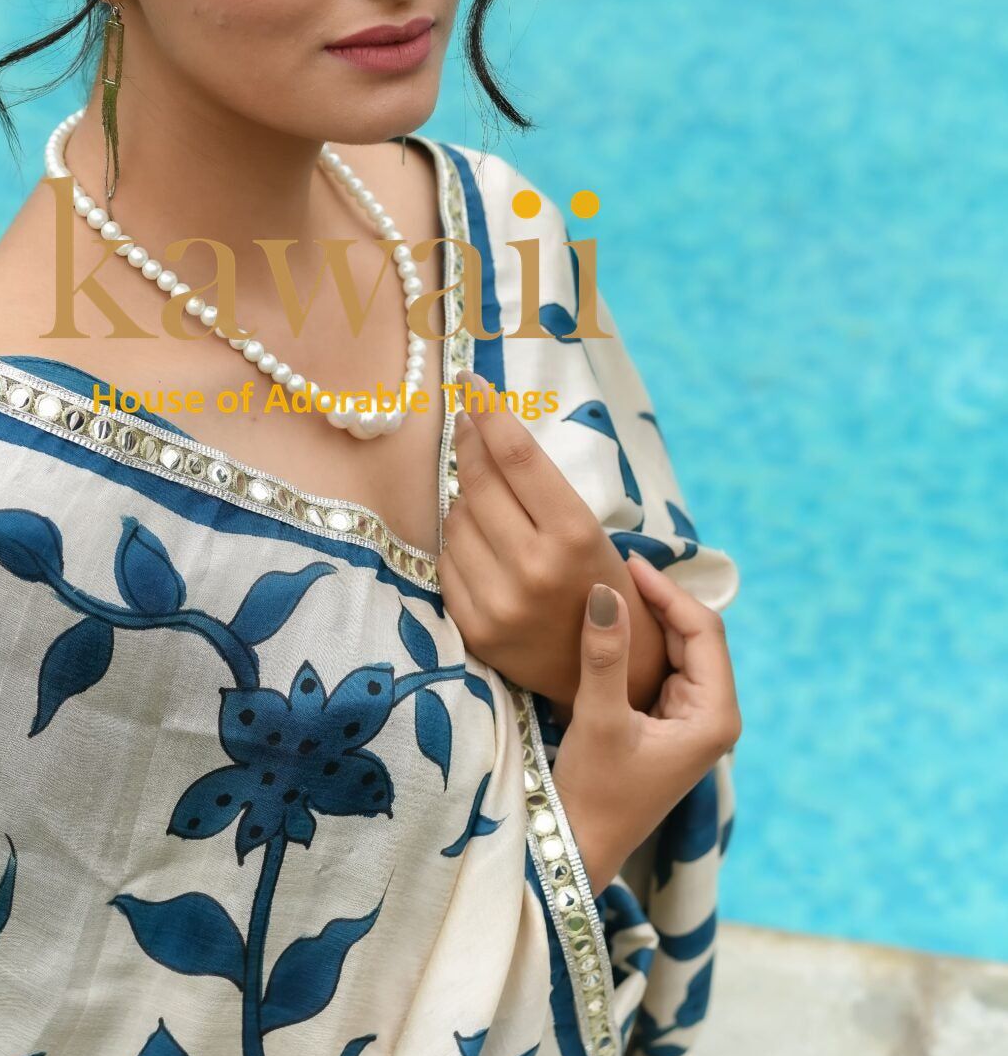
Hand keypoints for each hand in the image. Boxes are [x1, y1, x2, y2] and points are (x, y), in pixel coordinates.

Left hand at [435, 372, 651, 708]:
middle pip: (478, 482)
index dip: (488, 412)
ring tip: (490, 502)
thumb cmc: (602, 586)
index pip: (516, 457)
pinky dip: (457, 542)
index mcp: (573, 536)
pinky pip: (445, 561)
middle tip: (465, 418)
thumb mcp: (590, 531)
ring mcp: (499, 603)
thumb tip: (481, 435)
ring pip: (455, 519)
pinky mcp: (475, 628)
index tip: (468, 380)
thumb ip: (537, 491)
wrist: (609, 674)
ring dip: (464, 499)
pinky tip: (479, 542)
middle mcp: (533, 568)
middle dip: (468, 443)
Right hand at [550, 552, 742, 898]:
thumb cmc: (595, 793)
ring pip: (680, 649)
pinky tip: (612, 622)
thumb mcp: (599, 721)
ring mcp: (694, 721)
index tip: (626, 562)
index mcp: (715, 716)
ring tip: (611, 584)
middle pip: (697, 637)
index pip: (703, 632)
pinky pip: (664, 667)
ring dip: (651, 617)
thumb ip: (604, 656)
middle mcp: (714, 715)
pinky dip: (642, 641)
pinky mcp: (671, 725)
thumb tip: (606, 591)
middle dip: (661, 599)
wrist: (581, 847)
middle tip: (615, 566)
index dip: (668, 592)